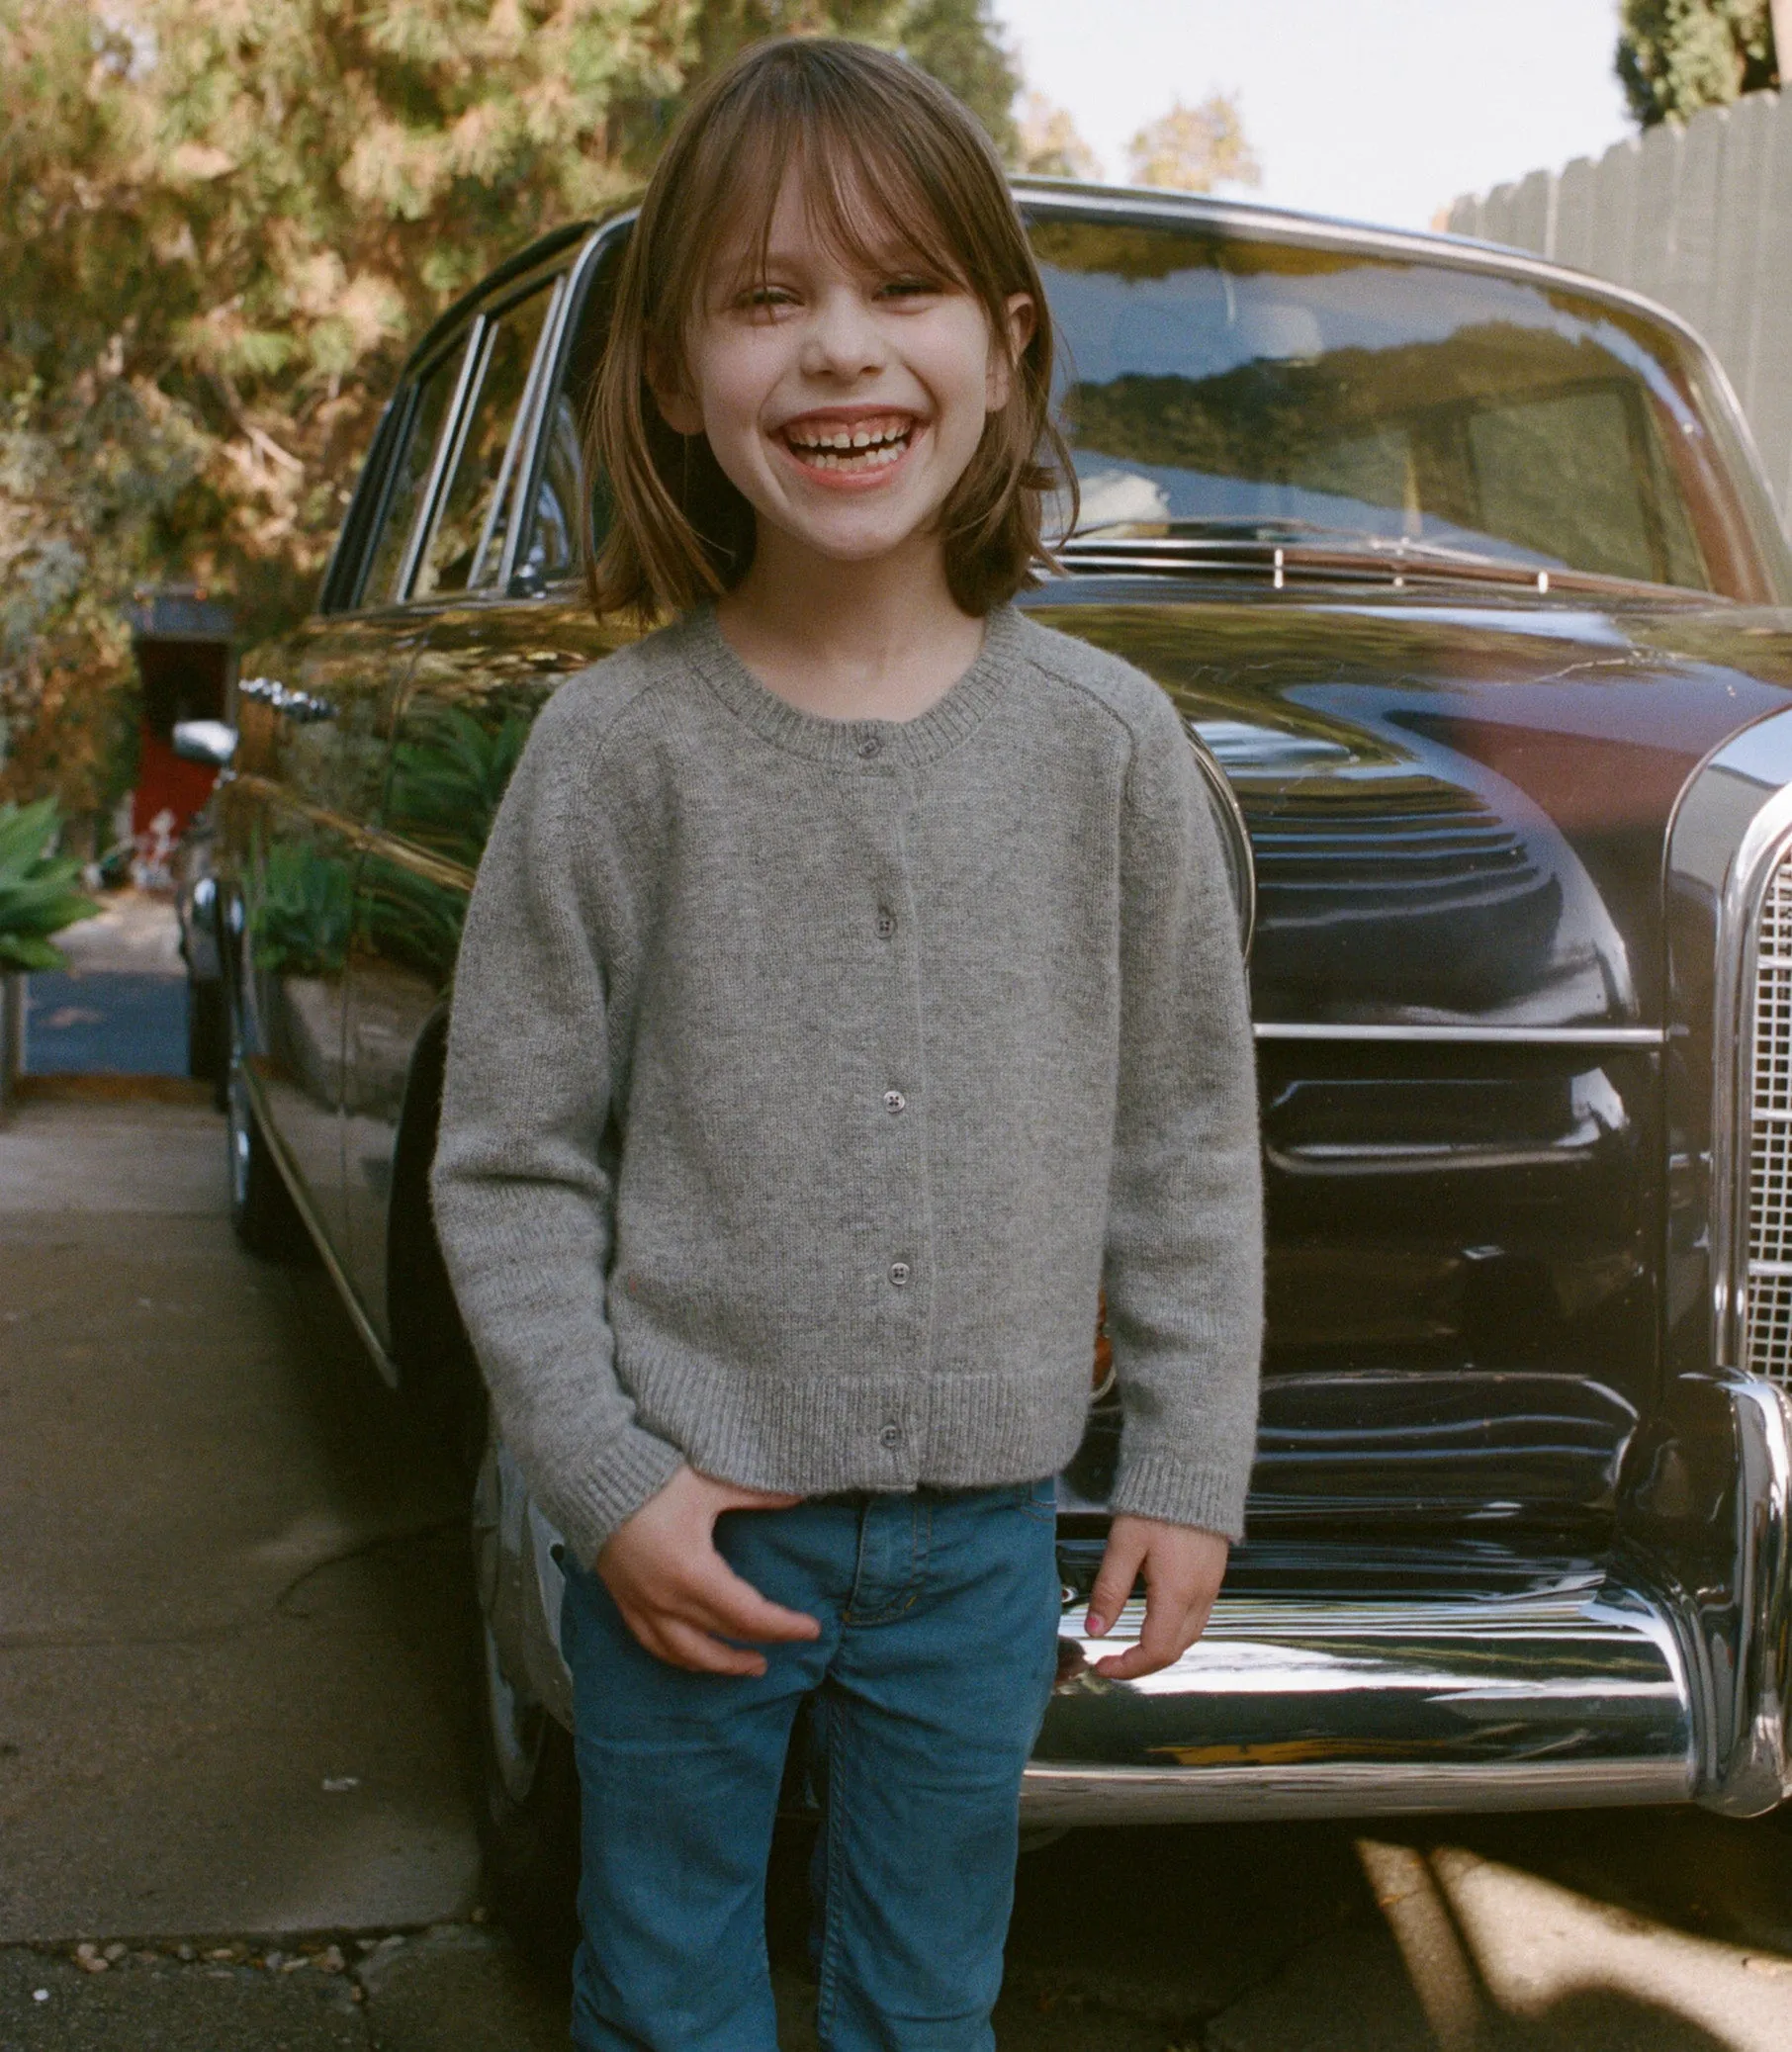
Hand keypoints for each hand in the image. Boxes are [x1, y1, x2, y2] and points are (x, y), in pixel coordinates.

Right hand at [596, 1465, 820, 1676]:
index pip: (749, 1616)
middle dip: (760, 1644)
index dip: (784, 1627)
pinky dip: (678, 1658)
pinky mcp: (623, 1602)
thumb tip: (800, 1494)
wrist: (587, 1478)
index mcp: (692, 1573)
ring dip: (718, 1665)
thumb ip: (757, 1495)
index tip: (812, 1628)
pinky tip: (692, 1657)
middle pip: (722, 1637)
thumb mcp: (709, 1483)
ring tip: (747, 1665)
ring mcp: (641, 1605)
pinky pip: (652, 1644)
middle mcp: (666, 1600)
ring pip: (684, 1655)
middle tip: (789, 1642)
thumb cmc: (650, 1478)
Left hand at [1083, 1516, 1228, 1680]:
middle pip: (1174, 1650)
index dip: (1128, 1667)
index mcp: (1177, 1591)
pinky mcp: (1213, 1576)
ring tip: (1131, 1648)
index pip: (1156, 1650)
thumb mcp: (1124, 1544)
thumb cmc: (1158, 1501)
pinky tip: (1157, 1623)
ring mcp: (1211, 1586)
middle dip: (1142, 1663)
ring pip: (1189, 1637)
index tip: (1102, 1666)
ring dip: (1160, 1650)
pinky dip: (1175, 1632)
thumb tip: (1095, 1628)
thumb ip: (1109, 1589)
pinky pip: (1198, 1618)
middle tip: (1112, 1662)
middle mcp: (1200, 1595)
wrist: (1194, 1471)